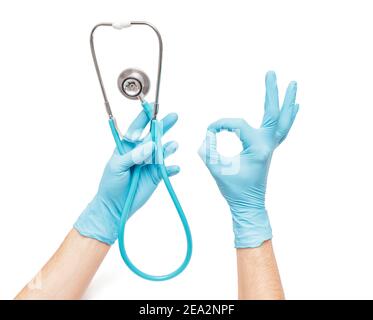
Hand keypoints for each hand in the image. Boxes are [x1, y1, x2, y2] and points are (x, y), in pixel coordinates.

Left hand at [74, 106, 179, 244]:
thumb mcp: (117, 167)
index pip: (137, 128)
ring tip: (173, 146)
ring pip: (162, 152)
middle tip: (174, 117)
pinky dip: (171, 168)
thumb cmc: (111, 184)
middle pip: (154, 136)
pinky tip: (174, 168)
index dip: (144, 117)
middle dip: (163, 126)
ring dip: (168, 148)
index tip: (152, 107)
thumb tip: (151, 145)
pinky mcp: (156, 176)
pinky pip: (167, 170)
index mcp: (127, 147)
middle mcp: (140, 153)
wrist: (115, 207)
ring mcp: (149, 164)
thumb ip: (133, 155)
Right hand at [199, 71, 298, 247]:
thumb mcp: (216, 169)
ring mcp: (271, 146)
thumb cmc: (234, 189)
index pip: (238, 125)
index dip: (221, 125)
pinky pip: (282, 130)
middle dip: (273, 92)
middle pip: (274, 113)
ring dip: (287, 102)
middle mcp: (268, 144)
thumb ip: (209, 149)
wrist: (248, 204)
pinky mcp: (269, 149)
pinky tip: (293, 107)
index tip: (209, 132)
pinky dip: (288, 117)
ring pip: (283, 120)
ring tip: (292, 84)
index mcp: (258, 148)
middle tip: (271, 72)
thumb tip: (210, 134)